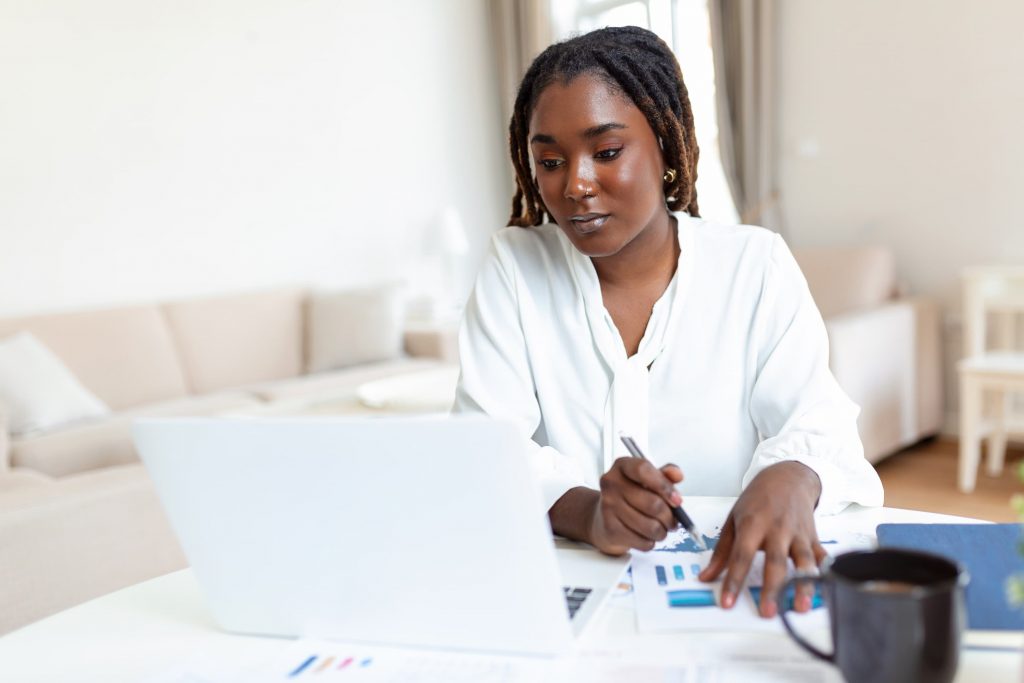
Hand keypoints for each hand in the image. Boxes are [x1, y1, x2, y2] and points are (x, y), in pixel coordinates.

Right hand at [587, 457, 683, 554]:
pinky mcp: (610, 529)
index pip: (644, 470)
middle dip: (669, 517)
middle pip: (653, 504)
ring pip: (651, 526)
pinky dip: (651, 542)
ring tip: (660, 528)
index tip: (676, 499)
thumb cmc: (628, 497)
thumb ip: (664, 475)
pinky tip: (645, 535)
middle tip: (672, 520)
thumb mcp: (646, 480)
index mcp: (622, 466)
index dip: (664, 486)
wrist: (602, 518)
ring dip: (662, 532)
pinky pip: (643, 541)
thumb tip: (676, 474)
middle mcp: (612, 484)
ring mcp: (609, 507)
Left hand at [698, 461, 824, 617]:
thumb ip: (721, 552)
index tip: (727, 602)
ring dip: (803, 585)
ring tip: (800, 607)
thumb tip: (706, 577)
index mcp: (753, 524)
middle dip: (773, 588)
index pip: (741, 556)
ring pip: (803, 561)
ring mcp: (797, 533)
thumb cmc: (757, 500)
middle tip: (768, 612)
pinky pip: (821, 556)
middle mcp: (777, 529)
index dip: (734, 580)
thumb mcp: (733, 519)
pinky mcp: (813, 537)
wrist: (787, 478)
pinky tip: (827, 589)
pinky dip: (825, 572)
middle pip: (775, 562)